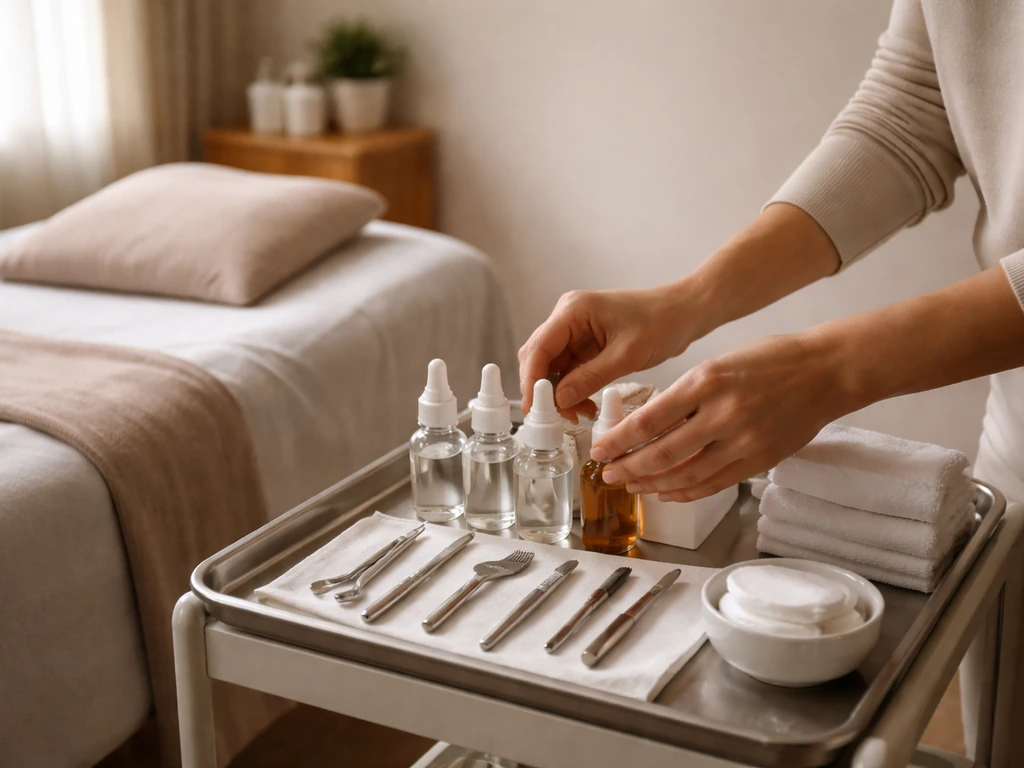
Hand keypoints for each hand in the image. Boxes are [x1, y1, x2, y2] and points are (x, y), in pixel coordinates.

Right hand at [518, 285, 700, 419]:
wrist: (685, 312)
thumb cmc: (661, 322)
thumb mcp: (626, 355)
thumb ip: (590, 378)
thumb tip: (559, 400)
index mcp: (572, 310)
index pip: (538, 348)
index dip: (532, 381)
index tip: (535, 409)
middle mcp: (567, 317)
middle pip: (539, 358)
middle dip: (545, 390)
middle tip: (557, 418)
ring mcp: (575, 330)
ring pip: (552, 368)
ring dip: (560, 393)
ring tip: (580, 414)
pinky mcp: (585, 343)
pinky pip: (569, 370)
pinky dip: (573, 390)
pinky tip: (586, 406)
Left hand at [591, 330, 852, 500]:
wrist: (827, 371)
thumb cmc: (772, 359)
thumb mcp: (719, 363)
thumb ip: (686, 395)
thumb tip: (648, 425)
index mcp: (706, 381)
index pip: (649, 420)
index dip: (619, 441)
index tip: (599, 449)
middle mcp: (722, 414)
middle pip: (662, 454)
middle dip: (627, 468)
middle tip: (606, 473)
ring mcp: (743, 441)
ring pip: (685, 475)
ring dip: (652, 484)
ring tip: (630, 485)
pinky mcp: (759, 461)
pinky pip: (714, 484)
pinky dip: (686, 492)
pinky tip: (666, 493)